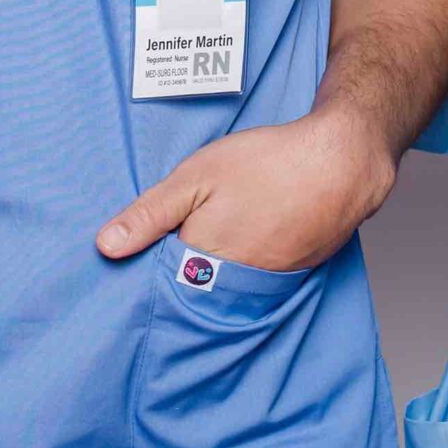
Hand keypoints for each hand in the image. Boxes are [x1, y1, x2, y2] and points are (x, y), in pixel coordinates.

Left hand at [94, 105, 397, 272]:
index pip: (161, 279)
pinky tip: (255, 229)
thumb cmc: (268, 163)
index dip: (151, 262)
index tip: (143, 248)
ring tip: (228, 225)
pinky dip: (251, 260)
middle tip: (193, 227)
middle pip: (194, 285)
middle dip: (184, 266)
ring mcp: (266, 282)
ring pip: (227, 283)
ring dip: (219, 265)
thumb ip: (150, 214)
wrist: (341, 162)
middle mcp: (233, 282)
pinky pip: (259, 278)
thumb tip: (106, 247)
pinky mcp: (293, 275)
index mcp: (202, 261)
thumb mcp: (196, 175)